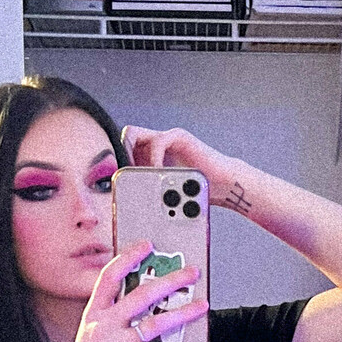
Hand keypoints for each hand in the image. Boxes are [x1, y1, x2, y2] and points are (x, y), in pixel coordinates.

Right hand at [59, 241, 208, 341]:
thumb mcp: (94, 338)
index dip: (129, 257)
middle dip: (170, 280)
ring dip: (182, 314)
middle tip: (190, 272)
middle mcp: (102, 327)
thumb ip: (116, 321)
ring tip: (201, 306)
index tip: (148, 245)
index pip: (110, 277)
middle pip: (141, 295)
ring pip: (156, 324)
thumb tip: (151, 308)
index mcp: (93, 315)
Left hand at [121, 124, 242, 207]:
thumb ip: (149, 193)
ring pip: (133, 134)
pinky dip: (154, 159)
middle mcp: (155, 144)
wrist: (224, 185)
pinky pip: (157, 141)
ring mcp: (166, 138)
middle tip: (124, 177)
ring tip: (141, 177)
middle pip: (123, 138)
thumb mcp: (166, 195)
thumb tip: (126, 207)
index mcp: (150, 157)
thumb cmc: (197, 194)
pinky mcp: (179, 137)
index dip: (117, 163)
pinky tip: (161, 174)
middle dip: (119, 156)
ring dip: (132, 156)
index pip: (122, 150)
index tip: (118, 184)